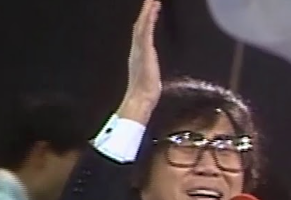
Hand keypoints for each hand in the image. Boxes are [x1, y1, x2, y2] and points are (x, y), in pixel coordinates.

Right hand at [118, 0, 161, 122]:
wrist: (141, 99)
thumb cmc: (145, 93)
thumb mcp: (150, 78)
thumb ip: (150, 71)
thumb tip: (152, 77)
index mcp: (138, 55)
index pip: (141, 34)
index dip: (145, 22)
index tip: (150, 10)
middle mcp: (136, 49)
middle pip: (140, 26)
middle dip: (145, 12)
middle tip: (150, 0)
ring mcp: (140, 48)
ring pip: (142, 24)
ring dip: (147, 10)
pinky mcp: (145, 49)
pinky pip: (147, 29)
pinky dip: (149, 17)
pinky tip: (154, 7)